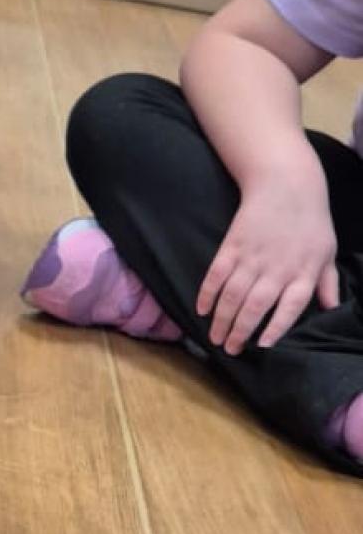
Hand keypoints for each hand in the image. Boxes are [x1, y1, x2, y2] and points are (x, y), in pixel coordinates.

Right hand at [196, 164, 339, 353]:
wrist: (287, 184)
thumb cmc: (311, 221)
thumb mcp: (327, 251)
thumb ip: (327, 282)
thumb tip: (331, 308)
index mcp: (303, 273)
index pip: (289, 308)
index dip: (276, 328)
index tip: (264, 346)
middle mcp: (277, 269)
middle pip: (255, 307)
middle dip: (240, 331)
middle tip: (229, 349)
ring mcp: (252, 257)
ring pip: (233, 295)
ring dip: (221, 319)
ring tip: (214, 338)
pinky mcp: (232, 246)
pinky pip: (216, 275)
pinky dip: (207, 293)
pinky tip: (202, 309)